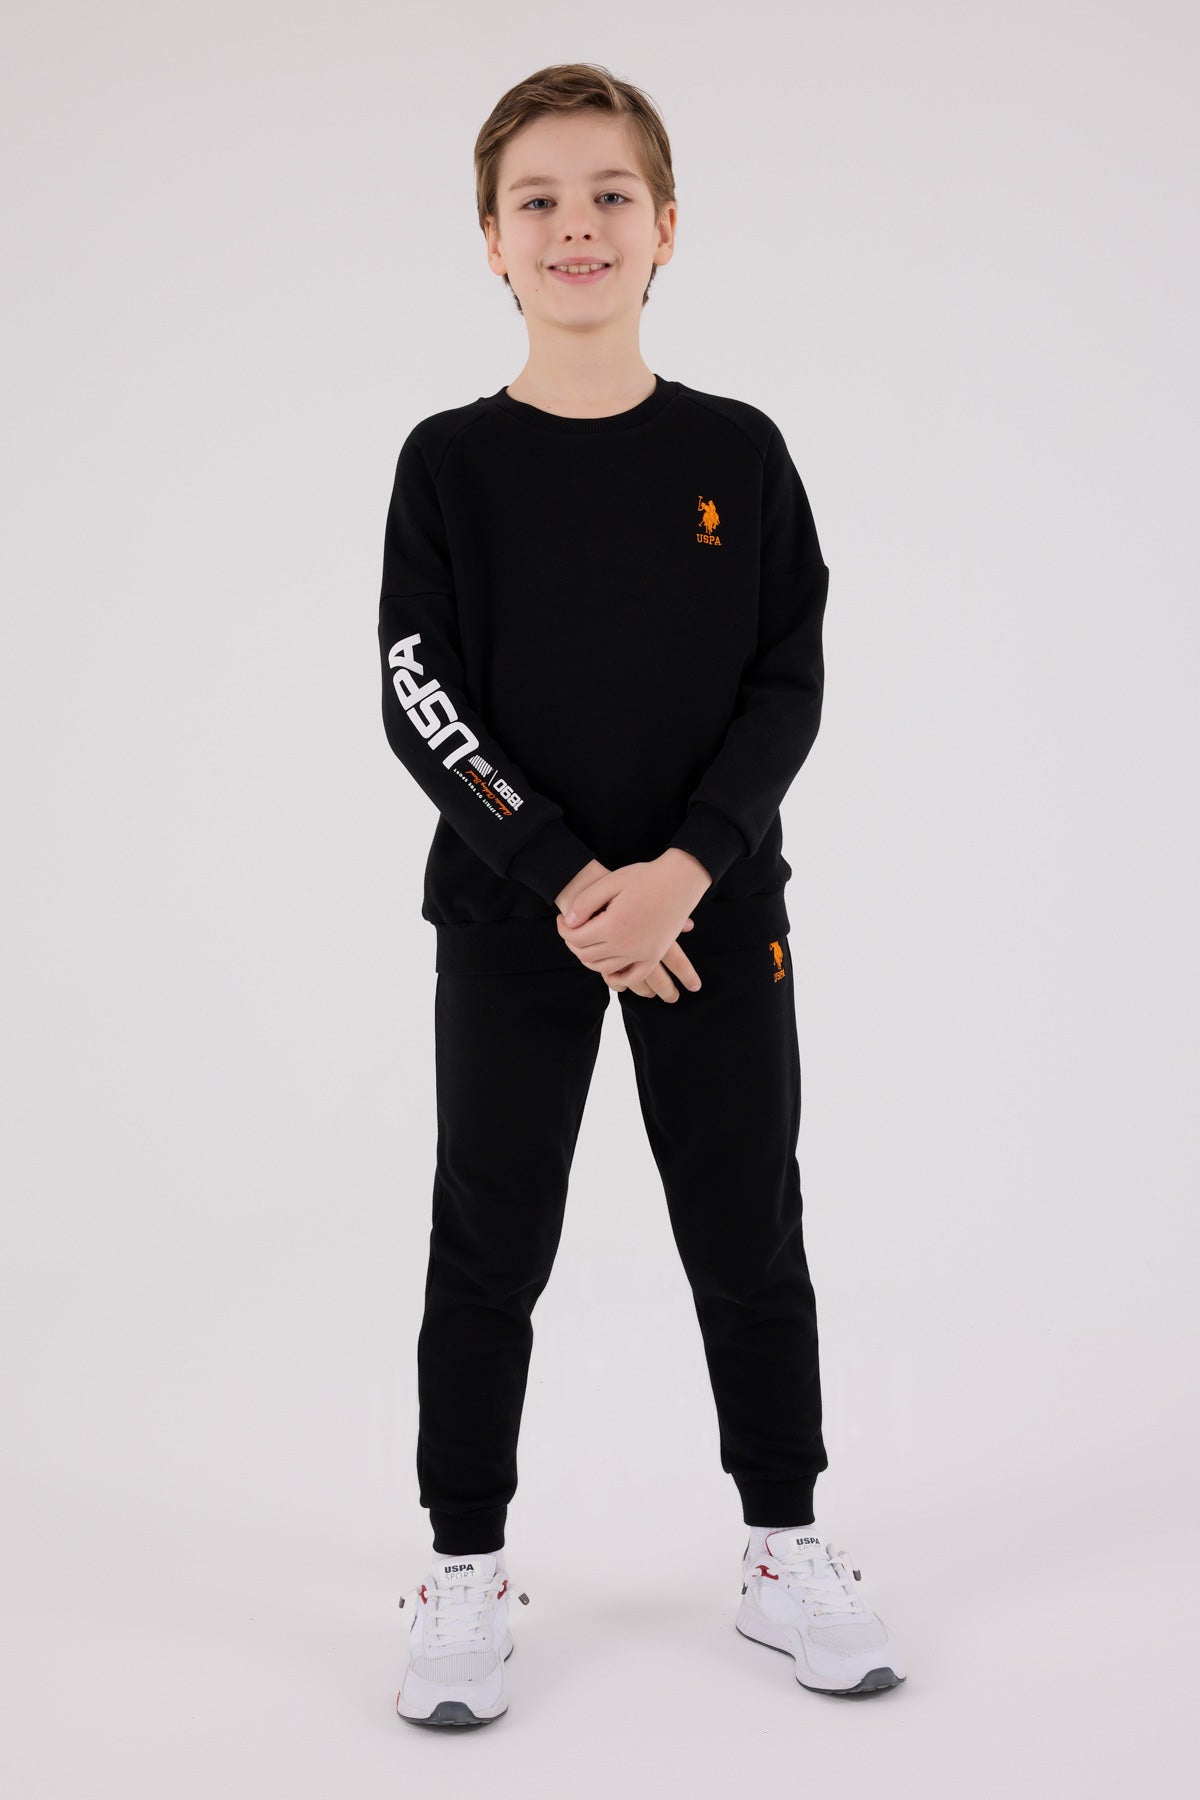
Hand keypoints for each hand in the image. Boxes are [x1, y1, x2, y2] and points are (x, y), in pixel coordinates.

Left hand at [554, 850, 712, 1001]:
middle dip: (573, 942)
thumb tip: (568, 923)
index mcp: (612, 926)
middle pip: (586, 955)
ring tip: (587, 942)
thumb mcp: (610, 881)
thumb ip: (585, 903)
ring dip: (590, 959)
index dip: (563, 929)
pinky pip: (631, 978)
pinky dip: (616, 978)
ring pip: (604, 968)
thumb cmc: (645, 877)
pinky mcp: (653, 956)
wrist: (681, 880)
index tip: (562, 919)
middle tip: (572, 929)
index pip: (575, 938)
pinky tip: (609, 967)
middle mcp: (625, 945)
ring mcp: (641, 954)